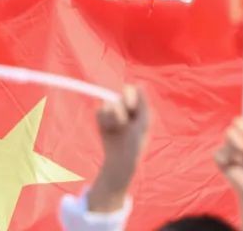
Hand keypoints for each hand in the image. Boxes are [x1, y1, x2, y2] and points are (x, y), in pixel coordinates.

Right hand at [87, 85, 149, 212]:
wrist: (121, 158)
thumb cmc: (137, 141)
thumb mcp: (144, 122)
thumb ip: (143, 103)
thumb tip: (140, 83)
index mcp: (137, 105)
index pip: (130, 91)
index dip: (129, 97)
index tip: (131, 108)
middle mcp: (124, 106)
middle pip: (117, 95)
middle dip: (120, 109)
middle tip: (125, 122)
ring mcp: (111, 112)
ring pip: (107, 104)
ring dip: (113, 118)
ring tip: (119, 129)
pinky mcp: (101, 119)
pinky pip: (99, 112)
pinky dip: (104, 121)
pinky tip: (109, 130)